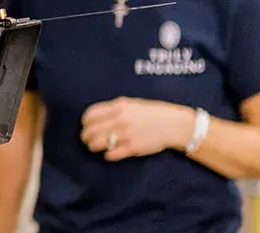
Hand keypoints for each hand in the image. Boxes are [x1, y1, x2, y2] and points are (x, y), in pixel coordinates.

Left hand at [80, 96, 195, 160]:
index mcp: (118, 106)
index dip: (85, 122)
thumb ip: (112, 109)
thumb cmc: (153, 114)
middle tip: (87, 140)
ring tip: (95, 147)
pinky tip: (110, 153)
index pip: (90, 115)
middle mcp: (120, 119)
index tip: (86, 126)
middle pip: (90, 131)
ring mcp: (126, 134)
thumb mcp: (131, 104)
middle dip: (86, 137)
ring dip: (93, 146)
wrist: (175, 125)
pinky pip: (110, 154)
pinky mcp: (132, 148)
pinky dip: (107, 155)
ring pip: (96, 143)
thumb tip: (93, 117)